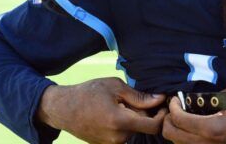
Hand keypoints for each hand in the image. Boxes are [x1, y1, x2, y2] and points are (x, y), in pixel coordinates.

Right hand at [36, 77, 166, 143]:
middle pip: (143, 127)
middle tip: (141, 99)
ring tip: (123, 104)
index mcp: (120, 121)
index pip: (153, 126)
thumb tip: (160, 99)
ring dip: (135, 119)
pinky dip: (125, 124)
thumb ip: (139, 96)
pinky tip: (116, 112)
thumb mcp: (115, 87)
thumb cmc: (88, 93)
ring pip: (134, 131)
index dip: (162, 116)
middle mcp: (117, 137)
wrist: (63, 108)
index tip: (162, 105)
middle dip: (147, 114)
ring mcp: (111, 143)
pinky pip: (123, 134)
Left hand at [162, 86, 225, 143]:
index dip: (173, 107)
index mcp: (211, 128)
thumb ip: (219, 95)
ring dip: (174, 130)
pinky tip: (190, 129)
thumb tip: (206, 94)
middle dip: (168, 119)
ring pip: (176, 143)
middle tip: (174, 109)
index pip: (179, 119)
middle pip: (170, 134)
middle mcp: (205, 143)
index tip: (175, 99)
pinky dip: (182, 139)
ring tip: (180, 118)